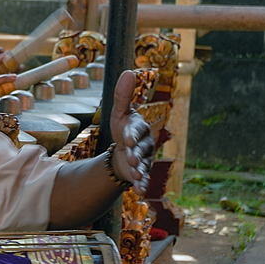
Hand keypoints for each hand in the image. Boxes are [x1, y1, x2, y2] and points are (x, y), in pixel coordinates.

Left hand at [108, 70, 155, 195]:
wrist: (123, 154)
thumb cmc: (122, 130)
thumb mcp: (119, 113)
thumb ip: (123, 95)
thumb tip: (129, 71)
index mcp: (138, 128)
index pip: (135, 130)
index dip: (132, 134)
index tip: (127, 138)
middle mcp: (145, 144)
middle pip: (140, 149)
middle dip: (135, 154)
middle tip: (130, 159)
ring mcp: (144, 160)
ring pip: (143, 165)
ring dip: (140, 170)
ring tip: (136, 175)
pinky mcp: (141, 174)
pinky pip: (144, 180)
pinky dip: (142, 185)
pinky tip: (140, 192)